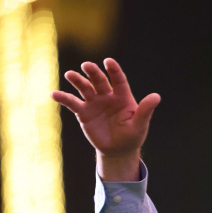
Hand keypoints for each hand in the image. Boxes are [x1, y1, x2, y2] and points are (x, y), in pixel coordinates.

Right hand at [51, 58, 160, 180]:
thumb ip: (145, 110)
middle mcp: (107, 96)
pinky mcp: (83, 112)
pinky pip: (72, 103)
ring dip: (77, 80)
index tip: (108, 62)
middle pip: (99, 80)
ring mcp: (94, 102)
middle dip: (93, 72)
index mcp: (123, 96)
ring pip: (84, 88)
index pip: (118, 79)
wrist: (117, 151)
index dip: (114, 70)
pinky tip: (54, 94)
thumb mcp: (140, 125)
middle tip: (86, 66)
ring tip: (70, 74)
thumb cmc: (131, 136)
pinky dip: (63, 98)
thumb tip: (157, 96)